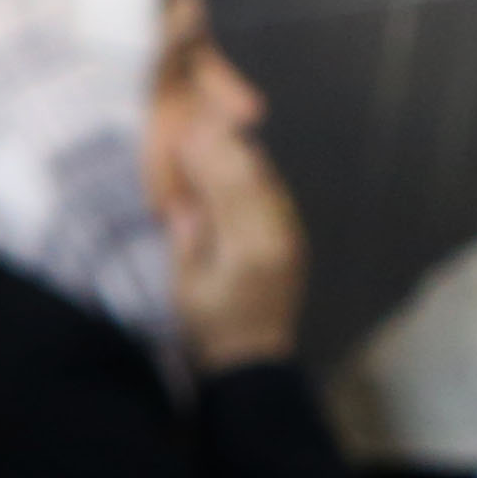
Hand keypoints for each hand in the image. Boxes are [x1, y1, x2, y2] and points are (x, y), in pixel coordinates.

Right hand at [158, 116, 306, 367]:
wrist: (254, 357)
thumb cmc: (211, 328)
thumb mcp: (186, 289)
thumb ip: (188, 241)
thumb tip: (184, 199)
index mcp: (248, 251)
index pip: (230, 190)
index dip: (209, 157)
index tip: (186, 134)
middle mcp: (277, 238)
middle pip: (254, 178)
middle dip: (226, 146)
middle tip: (200, 120)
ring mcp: (289, 237)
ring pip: (268, 183)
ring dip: (242, 154)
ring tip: (216, 129)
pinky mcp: (292, 239)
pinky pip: (274, 196)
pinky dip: (254, 173)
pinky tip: (237, 159)